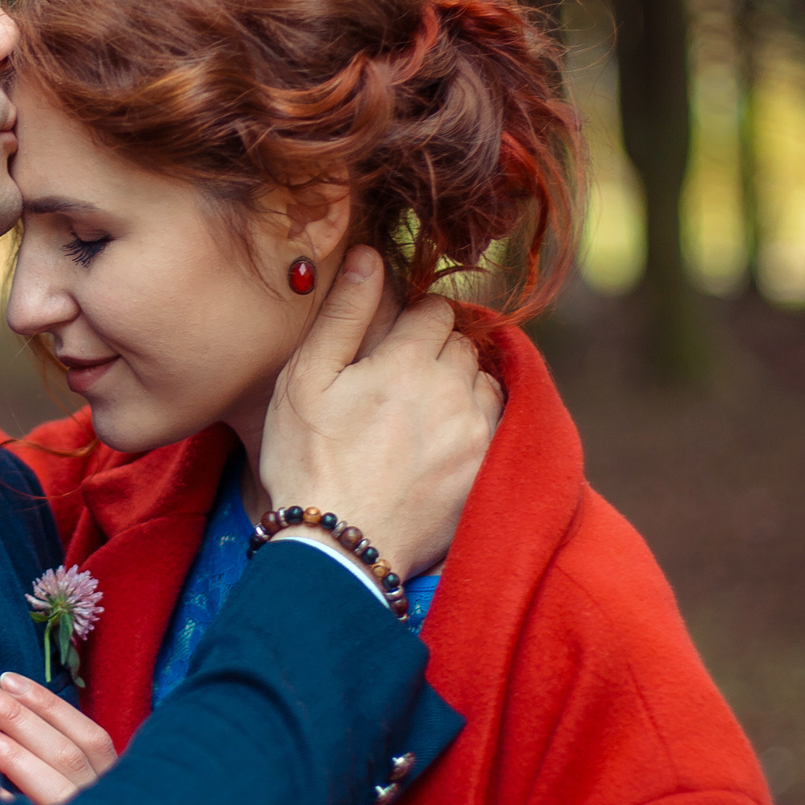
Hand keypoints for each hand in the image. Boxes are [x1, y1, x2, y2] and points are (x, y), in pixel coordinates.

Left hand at [0, 674, 118, 804]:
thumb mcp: (81, 785)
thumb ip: (56, 754)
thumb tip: (8, 703)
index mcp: (117, 785)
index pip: (88, 736)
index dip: (48, 705)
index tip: (8, 678)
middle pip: (65, 755)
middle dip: (17, 716)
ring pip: (53, 785)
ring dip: (10, 752)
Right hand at [258, 247, 502, 578]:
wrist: (338, 549)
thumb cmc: (309, 462)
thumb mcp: (307, 380)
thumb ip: (344, 313)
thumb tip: (372, 254)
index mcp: (409, 360)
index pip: (436, 310)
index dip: (414, 320)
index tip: (393, 342)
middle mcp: (454, 390)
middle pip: (463, 344)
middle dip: (438, 349)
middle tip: (402, 379)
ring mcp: (477, 433)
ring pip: (485, 383)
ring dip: (462, 384)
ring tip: (423, 411)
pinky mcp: (486, 471)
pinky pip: (497, 425)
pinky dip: (477, 422)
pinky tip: (444, 441)